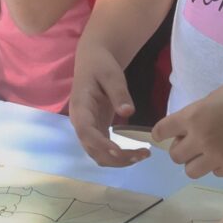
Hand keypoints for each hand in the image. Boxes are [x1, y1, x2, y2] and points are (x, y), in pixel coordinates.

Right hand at [68, 37, 146, 166]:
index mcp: (80, 108)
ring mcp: (88, 128)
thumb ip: (119, 92)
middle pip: (92, 149)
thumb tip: (128, 112)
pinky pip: (105, 150)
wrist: (93, 61)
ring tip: (142, 156)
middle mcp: (80, 123)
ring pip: (98, 154)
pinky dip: (119, 156)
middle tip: (142, 155)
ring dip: (118, 161)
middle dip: (115, 158)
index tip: (118, 151)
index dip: (100, 144)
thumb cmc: (100, 65)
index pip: (86, 132)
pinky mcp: (97, 130)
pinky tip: (136, 154)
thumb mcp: (111, 74)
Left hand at [154, 77, 222, 179]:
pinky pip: (215, 173)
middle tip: (193, 141)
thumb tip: (183, 132)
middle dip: (182, 149)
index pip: (162, 131)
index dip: (161, 134)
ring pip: (191, 171)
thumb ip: (195, 116)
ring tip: (208, 151)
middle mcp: (201, 138)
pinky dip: (217, 166)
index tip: (164, 135)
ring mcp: (218, 155)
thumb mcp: (211, 99)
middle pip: (175, 156)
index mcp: (193, 116)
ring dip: (196, 161)